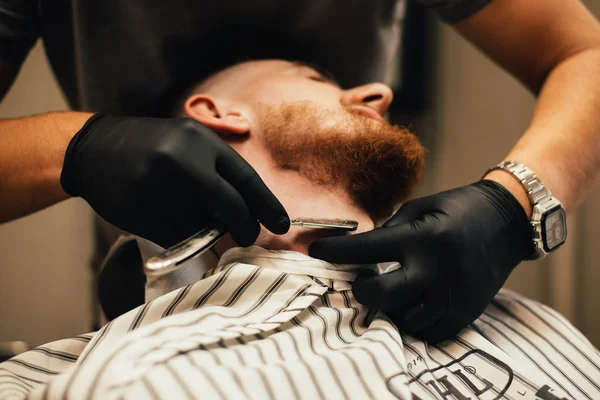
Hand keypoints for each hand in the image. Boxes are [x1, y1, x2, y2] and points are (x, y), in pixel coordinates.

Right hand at [61, 115, 288, 247]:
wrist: (95, 147)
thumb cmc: (153, 147)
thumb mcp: (189, 144)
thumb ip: (219, 173)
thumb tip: (250, 213)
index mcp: (200, 142)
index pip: (246, 180)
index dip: (268, 206)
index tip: (283, 225)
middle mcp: (182, 161)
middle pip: (229, 207)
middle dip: (244, 227)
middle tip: (249, 237)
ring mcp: (157, 185)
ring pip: (199, 227)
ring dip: (201, 230)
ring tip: (183, 210)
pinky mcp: (136, 207)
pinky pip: (172, 236)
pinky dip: (178, 236)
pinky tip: (163, 216)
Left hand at [309, 180, 532, 341]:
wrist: (507, 222)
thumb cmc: (457, 209)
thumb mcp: (419, 208)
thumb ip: (389, 231)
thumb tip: (359, 252)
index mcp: (423, 237)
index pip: (366, 249)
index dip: (335, 252)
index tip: (316, 251)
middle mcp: (438, 270)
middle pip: (381, 296)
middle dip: (362, 289)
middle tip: (363, 279)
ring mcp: (454, 294)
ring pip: (404, 320)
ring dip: (390, 307)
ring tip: (392, 289)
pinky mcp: (467, 311)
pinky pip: (430, 332)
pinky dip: (413, 322)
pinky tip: (411, 304)